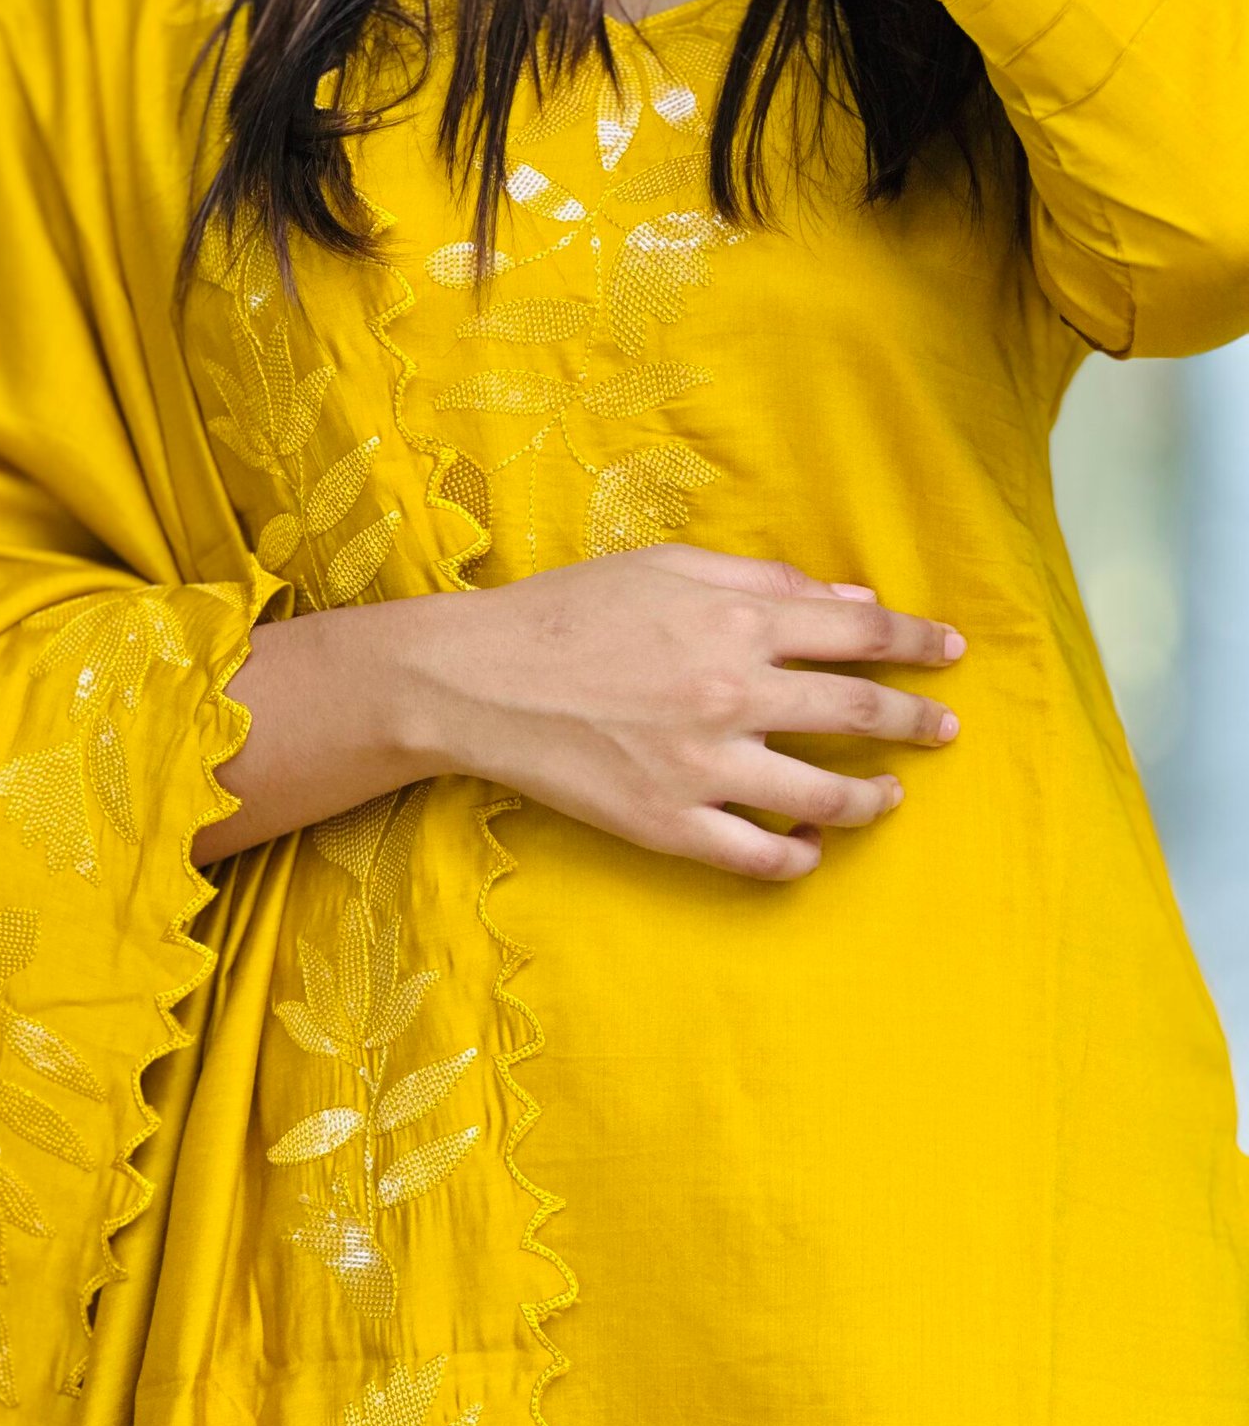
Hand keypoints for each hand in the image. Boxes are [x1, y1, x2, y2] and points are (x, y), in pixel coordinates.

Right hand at [397, 545, 961, 880]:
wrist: (477, 679)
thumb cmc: (568, 609)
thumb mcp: (668, 567)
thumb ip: (765, 582)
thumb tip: (849, 604)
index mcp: (737, 620)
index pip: (859, 633)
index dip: (916, 642)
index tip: (949, 653)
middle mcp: (734, 692)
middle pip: (860, 711)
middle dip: (917, 721)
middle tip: (945, 730)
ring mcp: (705, 766)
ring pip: (825, 795)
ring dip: (872, 797)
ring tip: (888, 797)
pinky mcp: (669, 824)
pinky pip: (759, 857)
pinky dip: (799, 858)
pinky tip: (810, 849)